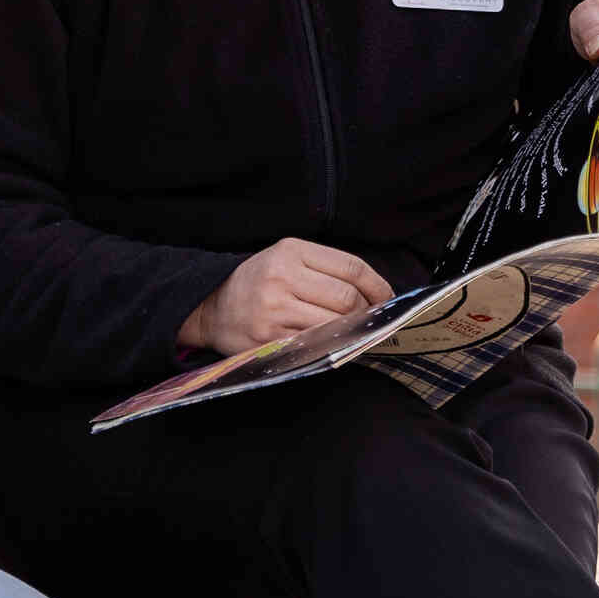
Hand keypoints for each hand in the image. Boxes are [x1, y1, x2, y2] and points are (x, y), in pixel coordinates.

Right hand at [178, 237, 394, 354]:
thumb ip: (325, 268)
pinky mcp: (269, 339)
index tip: (387, 298)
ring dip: (351, 331)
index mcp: (291, 251)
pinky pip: (315, 345)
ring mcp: (274, 310)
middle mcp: (282, 277)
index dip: (378, 285)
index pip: (351, 268)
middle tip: (368, 319)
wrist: (211, 306)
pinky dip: (331, 346)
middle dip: (366, 312)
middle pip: (348, 299)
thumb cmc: (257, 282)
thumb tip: (374, 292)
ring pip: (335, 324)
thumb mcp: (286, 257)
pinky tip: (331, 343)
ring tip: (351, 331)